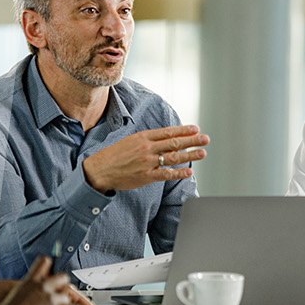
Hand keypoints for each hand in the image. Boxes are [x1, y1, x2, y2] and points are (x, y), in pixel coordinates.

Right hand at [0, 257, 80, 304]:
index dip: (48, 264)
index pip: (44, 261)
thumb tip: (43, 284)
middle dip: (63, 285)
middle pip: (63, 278)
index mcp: (31, 280)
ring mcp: (50, 300)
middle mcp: (42, 287)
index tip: (50, 269)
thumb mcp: (20, 291)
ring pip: (65, 298)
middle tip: (58, 292)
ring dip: (60, 304)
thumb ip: (33, 286)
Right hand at [81, 125, 208, 192]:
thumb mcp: (130, 141)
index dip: (183, 130)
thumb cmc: (115, 155)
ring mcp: (147, 162)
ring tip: (202, 153)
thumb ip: (148, 140)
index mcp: (143, 137)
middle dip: (192, 140)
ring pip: (173, 157)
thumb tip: (166, 139)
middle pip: (174, 142)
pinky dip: (178, 173)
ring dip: (190, 155)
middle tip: (205, 138)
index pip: (168, 132)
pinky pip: (166, 174)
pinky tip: (189, 171)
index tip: (195, 128)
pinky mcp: (146, 176)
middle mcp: (146, 148)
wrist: (100, 170)